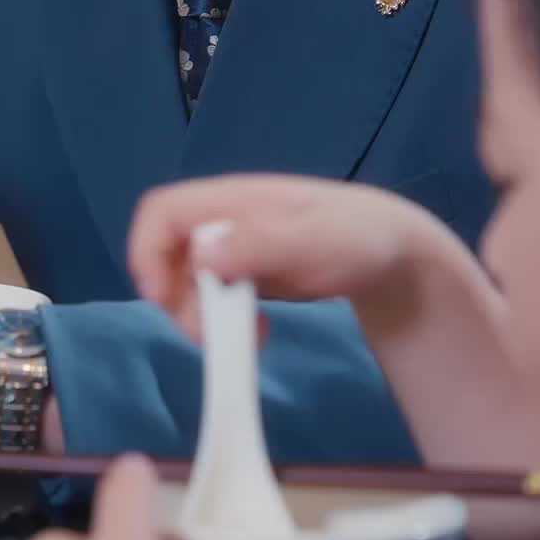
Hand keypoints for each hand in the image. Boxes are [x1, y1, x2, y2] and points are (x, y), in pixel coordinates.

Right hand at [128, 173, 447, 333]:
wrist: (393, 250)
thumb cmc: (357, 235)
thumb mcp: (315, 239)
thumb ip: (262, 244)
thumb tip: (202, 256)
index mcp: (232, 200)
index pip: (162, 211)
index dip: (146, 251)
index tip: (161, 299)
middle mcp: (224, 220)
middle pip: (167, 253)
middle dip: (177, 299)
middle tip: (209, 335)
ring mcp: (235, 247)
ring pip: (187, 280)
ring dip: (201, 316)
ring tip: (247, 339)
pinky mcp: (247, 273)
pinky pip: (214, 297)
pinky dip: (224, 322)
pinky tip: (258, 334)